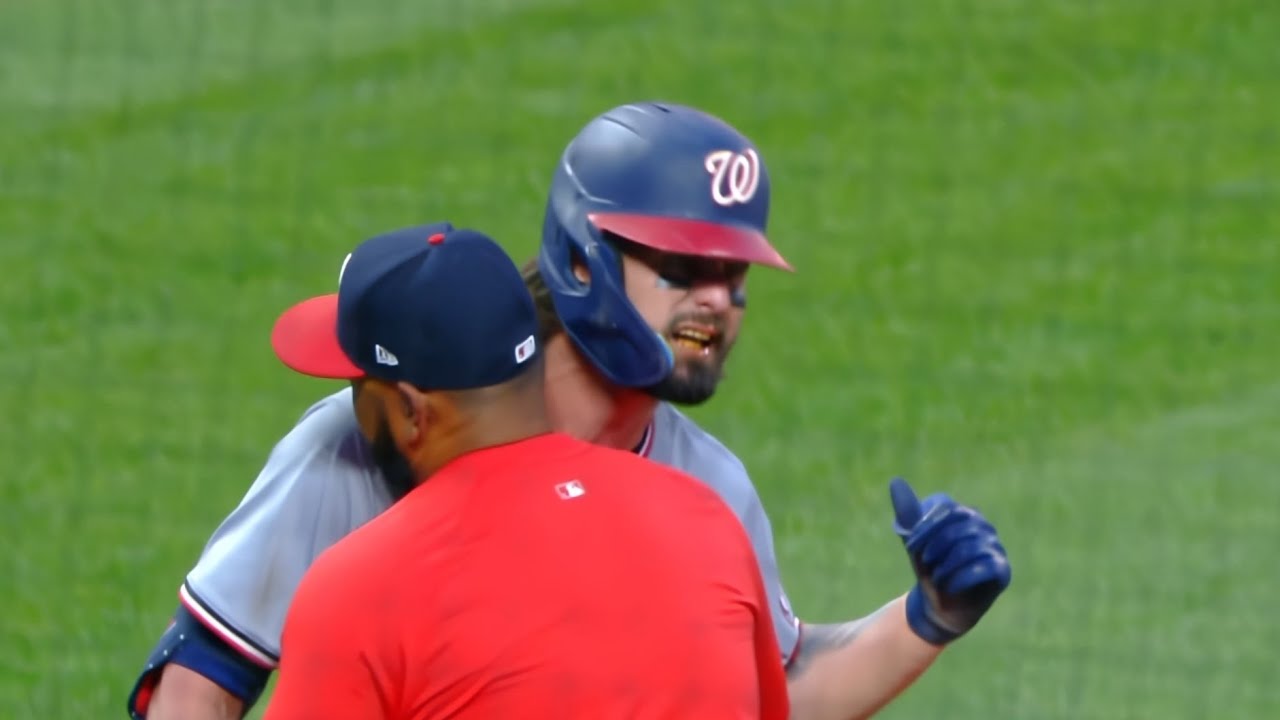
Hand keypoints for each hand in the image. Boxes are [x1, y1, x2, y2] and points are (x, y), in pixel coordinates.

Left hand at [889, 477, 1010, 645]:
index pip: (947, 508)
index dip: (926, 527)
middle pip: (959, 524)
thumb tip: (896, 481)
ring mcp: (995, 547)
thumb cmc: (930, 569)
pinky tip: (949, 586)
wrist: (940, 606)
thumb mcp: (915, 542)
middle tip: (925, 563)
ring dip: (947, 564)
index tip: (910, 547)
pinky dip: (962, 577)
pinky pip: (985, 566)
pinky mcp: (1003, 570)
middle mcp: (983, 526)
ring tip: (937, 577)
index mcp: (963, 514)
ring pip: (970, 546)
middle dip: (935, 544)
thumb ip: (908, 513)